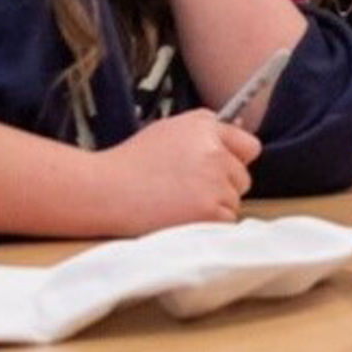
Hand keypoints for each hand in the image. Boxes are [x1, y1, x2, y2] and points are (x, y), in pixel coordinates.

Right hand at [85, 110, 261, 234]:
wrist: (102, 191)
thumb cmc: (130, 163)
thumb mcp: (168, 130)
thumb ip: (205, 131)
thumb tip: (237, 141)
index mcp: (206, 128)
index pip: (249, 147)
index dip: (235, 160)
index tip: (219, 170)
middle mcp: (216, 152)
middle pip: (242, 178)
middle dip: (222, 186)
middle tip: (186, 190)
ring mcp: (214, 182)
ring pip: (233, 202)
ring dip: (213, 207)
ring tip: (177, 203)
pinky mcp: (209, 210)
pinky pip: (226, 221)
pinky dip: (208, 224)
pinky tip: (180, 216)